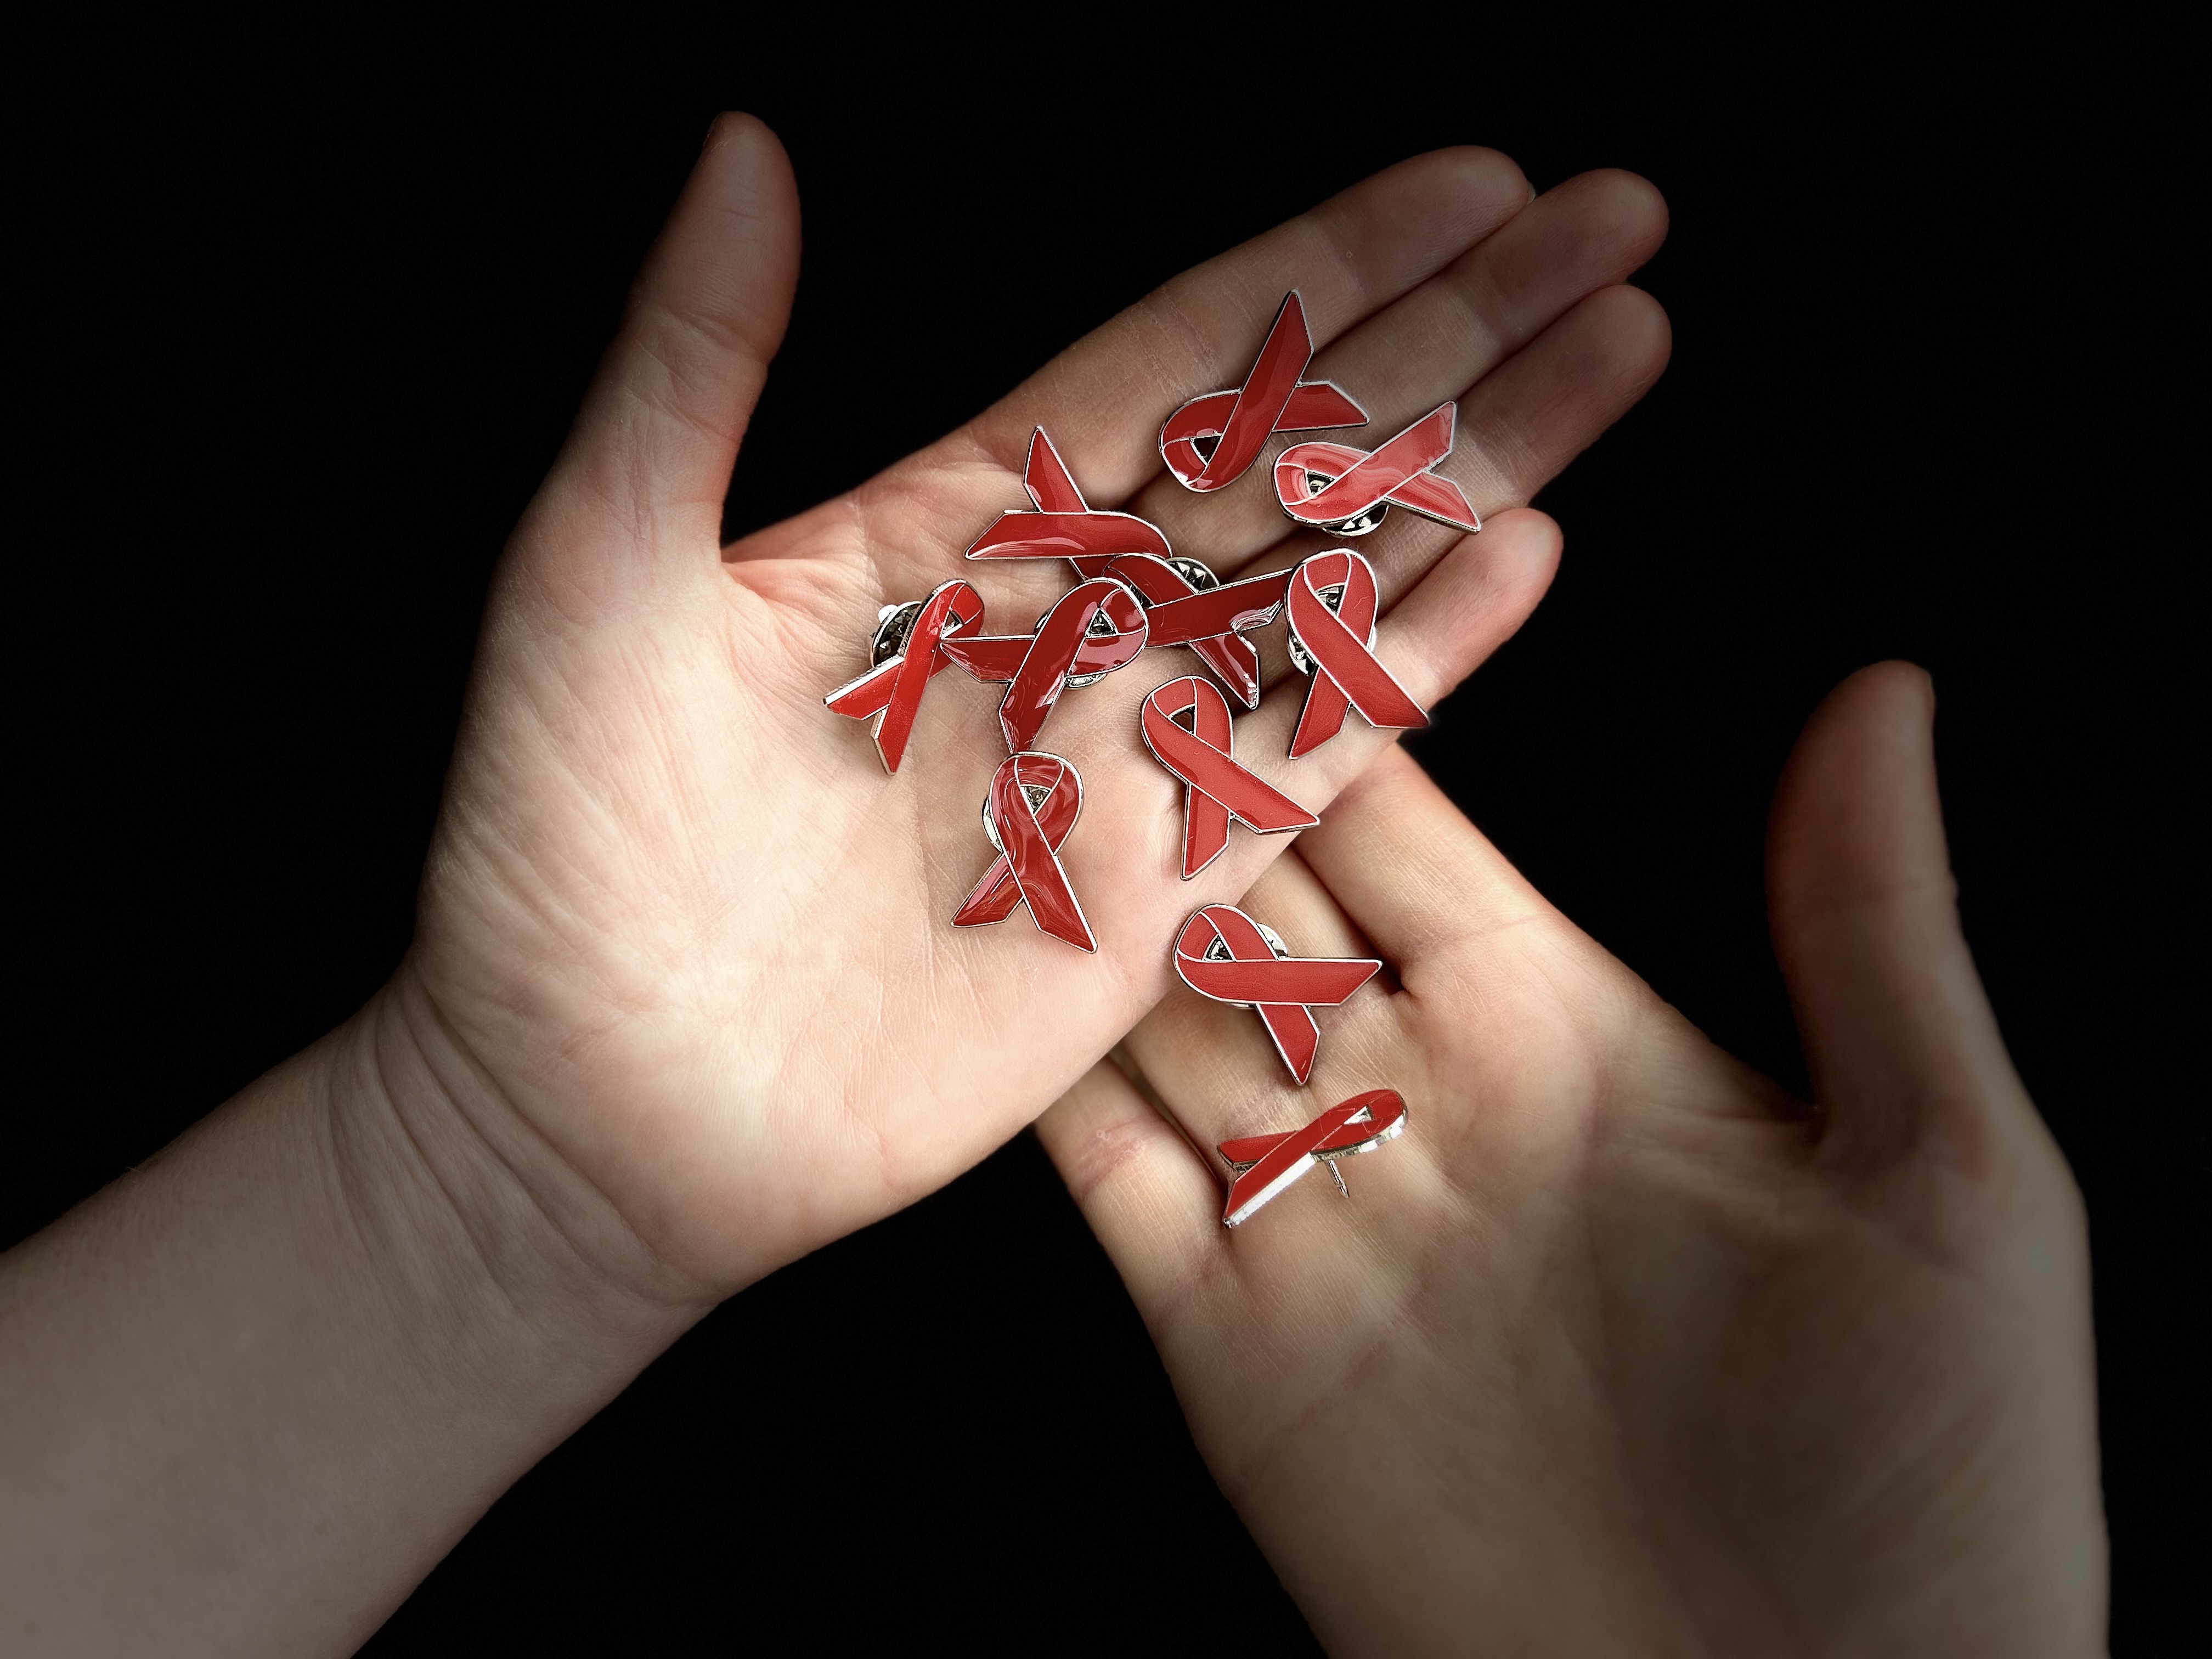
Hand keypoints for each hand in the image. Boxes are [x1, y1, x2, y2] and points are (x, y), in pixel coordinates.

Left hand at [383, 115, 1671, 1299]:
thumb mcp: (600, 564)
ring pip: (1343, 574)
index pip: (1182, 355)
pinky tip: (1529, 555)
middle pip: (1303, 442)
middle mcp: (1066, 619)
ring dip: (1487, 461)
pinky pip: (1318, 750)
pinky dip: (1426, 655)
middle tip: (1612, 222)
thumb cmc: (560, 841)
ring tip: (1620, 351)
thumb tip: (740, 142)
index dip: (1330, 259)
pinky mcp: (1161, 889)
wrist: (590, 1098)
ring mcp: (1125, 752)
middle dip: (1460, 328)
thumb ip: (695, 357)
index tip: (1469, 178)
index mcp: (953, 523)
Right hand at [1038, 666, 2104, 1654]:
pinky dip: (1030, 1087)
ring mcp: (1312, 1214)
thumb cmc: (1931, 1472)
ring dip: (1074, 903)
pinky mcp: (1231, 1340)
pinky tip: (965, 982)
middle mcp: (1416, 1095)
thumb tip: (1886, 693)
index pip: (1407, 822)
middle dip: (1161, 776)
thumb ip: (1870, 927)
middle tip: (1059, 636)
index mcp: (1564, 1025)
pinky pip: (1104, 1180)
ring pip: (1153, 1015)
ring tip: (971, 769)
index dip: (1329, 701)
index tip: (1244, 575)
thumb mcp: (1947, 1170)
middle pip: (1253, 892)